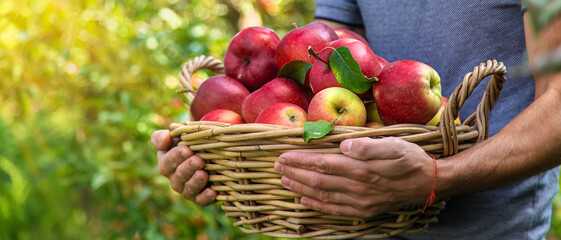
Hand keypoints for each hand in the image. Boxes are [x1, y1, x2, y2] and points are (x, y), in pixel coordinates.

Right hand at [151, 130, 215, 205]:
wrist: (212, 156)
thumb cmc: (194, 140)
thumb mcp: (183, 132)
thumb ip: (174, 130)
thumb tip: (167, 136)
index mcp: (166, 160)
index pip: (167, 159)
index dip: (176, 155)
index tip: (187, 149)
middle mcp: (173, 177)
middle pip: (179, 174)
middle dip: (188, 167)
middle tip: (199, 160)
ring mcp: (185, 189)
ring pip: (188, 188)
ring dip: (196, 181)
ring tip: (204, 174)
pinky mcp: (198, 198)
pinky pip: (200, 200)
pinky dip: (205, 197)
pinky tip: (213, 192)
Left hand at [274, 137, 435, 217]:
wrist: (430, 183)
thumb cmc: (411, 158)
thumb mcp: (395, 145)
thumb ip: (368, 146)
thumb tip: (344, 145)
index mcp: (362, 169)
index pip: (323, 164)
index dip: (301, 160)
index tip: (283, 155)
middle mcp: (358, 188)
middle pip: (318, 180)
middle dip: (295, 173)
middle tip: (277, 166)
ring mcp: (360, 203)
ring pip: (323, 195)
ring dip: (300, 188)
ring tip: (284, 180)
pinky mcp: (364, 211)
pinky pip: (335, 210)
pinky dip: (317, 206)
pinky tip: (304, 200)